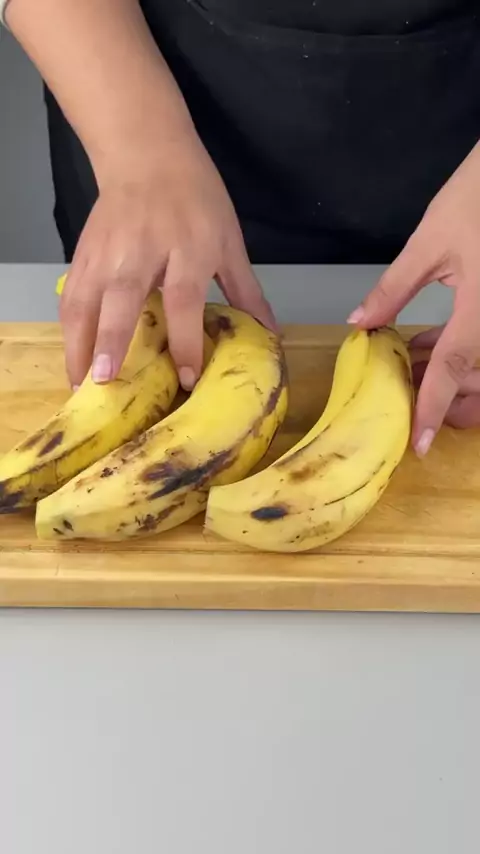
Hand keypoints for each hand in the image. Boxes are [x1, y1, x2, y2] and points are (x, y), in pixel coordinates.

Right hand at [60, 133, 275, 390]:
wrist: (146, 153)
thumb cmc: (195, 198)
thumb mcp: (228, 241)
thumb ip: (246, 291)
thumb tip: (271, 334)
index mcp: (187, 249)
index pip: (184, 301)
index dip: (185, 341)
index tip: (186, 378)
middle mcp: (142, 252)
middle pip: (123, 298)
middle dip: (112, 340)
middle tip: (104, 382)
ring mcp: (107, 253)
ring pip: (86, 300)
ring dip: (79, 343)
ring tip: (80, 385)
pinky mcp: (84, 254)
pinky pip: (71, 294)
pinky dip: (68, 328)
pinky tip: (74, 358)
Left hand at [346, 141, 479, 455]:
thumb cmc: (478, 196)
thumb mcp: (430, 241)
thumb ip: (394, 288)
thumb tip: (360, 324)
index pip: (455, 365)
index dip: (434, 406)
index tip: (420, 443)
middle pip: (479, 376)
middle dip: (447, 396)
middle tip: (405, 392)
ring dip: (450, 374)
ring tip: (410, 363)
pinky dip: (458, 352)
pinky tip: (428, 344)